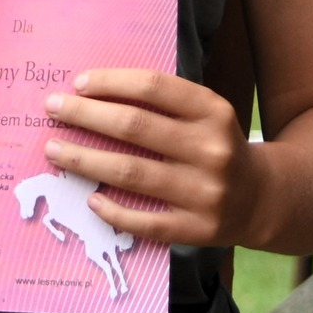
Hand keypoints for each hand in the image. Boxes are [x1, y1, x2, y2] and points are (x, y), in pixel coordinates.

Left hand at [42, 67, 257, 246]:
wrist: (260, 198)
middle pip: (134, 127)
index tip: (78, 84)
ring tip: (54, 150)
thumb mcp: (204, 112)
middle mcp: (211, 149)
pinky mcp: (197, 229)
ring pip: (130, 172)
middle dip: (85, 116)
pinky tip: (89, 198)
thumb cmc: (215, 144)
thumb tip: (93, 92)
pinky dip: (113, 210)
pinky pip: (145, 221)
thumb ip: (163, 101)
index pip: (152, 87)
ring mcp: (204, 192)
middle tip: (52, 109)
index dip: (111, 83)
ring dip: (84, 159)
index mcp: (212, 110)